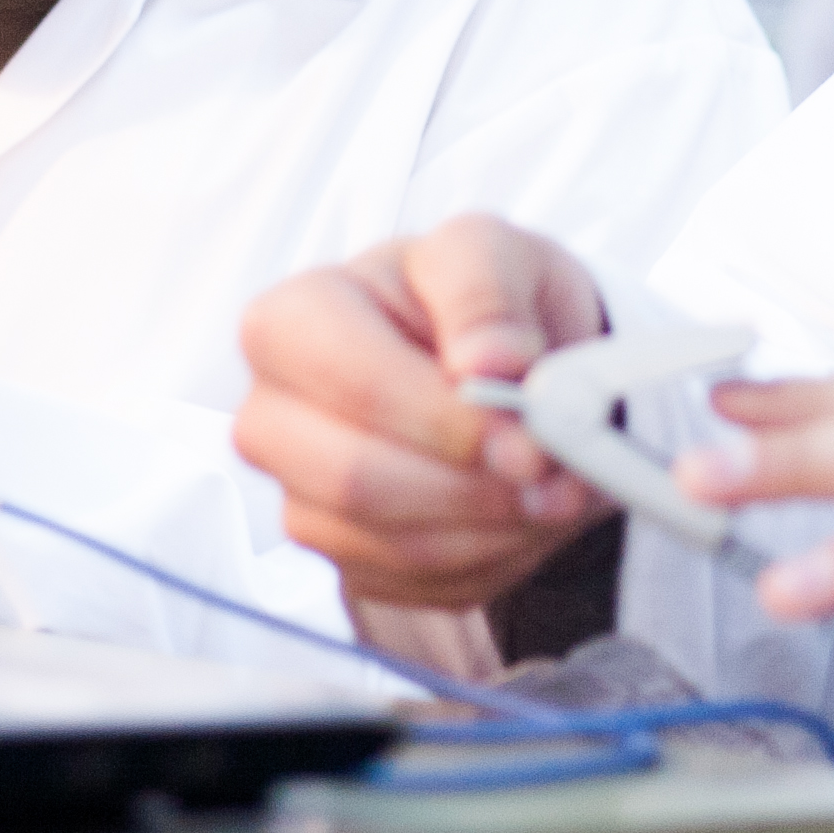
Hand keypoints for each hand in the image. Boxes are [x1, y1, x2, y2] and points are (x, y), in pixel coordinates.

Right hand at [233, 213, 617, 610]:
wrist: (503, 366)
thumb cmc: (477, 301)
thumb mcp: (490, 253)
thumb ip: (485, 291)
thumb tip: (488, 362)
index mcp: (291, 320)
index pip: (351, 384)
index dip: (445, 418)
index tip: (525, 432)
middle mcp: (276, 415)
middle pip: (355, 478)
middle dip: (472, 484)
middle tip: (554, 470)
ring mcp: (303, 494)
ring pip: (392, 541)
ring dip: (494, 523)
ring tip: (557, 485)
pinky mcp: (347, 556)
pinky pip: (419, 579)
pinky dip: (491, 554)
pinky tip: (522, 509)